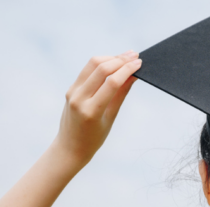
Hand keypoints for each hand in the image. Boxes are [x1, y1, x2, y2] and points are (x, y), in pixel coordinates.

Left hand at [55, 50, 141, 164]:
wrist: (70, 147)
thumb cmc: (94, 138)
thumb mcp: (111, 118)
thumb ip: (121, 94)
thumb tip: (133, 75)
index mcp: (91, 110)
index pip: (112, 82)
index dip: (127, 70)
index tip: (139, 63)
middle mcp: (79, 98)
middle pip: (101, 69)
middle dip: (120, 60)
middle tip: (135, 56)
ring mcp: (72, 92)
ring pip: (92, 64)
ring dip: (110, 58)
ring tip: (126, 56)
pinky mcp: (70, 89)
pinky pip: (87, 70)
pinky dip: (101, 64)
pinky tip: (113, 63)